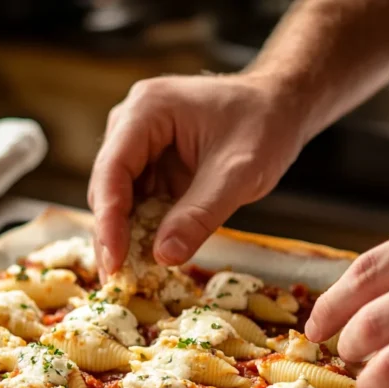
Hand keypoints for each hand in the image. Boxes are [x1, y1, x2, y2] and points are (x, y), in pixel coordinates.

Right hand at [88, 73, 304, 275]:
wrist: (281, 107)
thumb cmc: (264, 126)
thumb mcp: (239, 173)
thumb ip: (201, 214)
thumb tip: (164, 257)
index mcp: (146, 110)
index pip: (113, 170)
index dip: (108, 220)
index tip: (114, 261)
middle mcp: (132, 123)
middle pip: (108, 186)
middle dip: (112, 234)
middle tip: (118, 280)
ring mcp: (140, 145)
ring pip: (119, 198)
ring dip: (124, 236)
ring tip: (129, 277)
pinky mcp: (153, 165)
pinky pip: (140, 202)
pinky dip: (143, 230)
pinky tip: (147, 259)